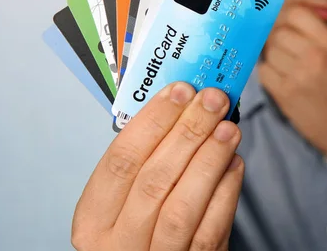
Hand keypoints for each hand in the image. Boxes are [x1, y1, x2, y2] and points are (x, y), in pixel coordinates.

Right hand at [71, 82, 243, 250]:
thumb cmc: (139, 234)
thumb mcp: (123, 204)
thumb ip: (144, 163)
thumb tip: (180, 108)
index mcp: (93, 220)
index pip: (120, 161)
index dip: (152, 121)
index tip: (179, 92)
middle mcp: (118, 244)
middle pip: (154, 179)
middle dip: (188, 132)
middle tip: (212, 100)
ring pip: (182, 206)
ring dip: (209, 158)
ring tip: (228, 128)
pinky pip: (211, 229)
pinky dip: (225, 192)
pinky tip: (233, 163)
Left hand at [258, 4, 326, 157]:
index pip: (297, 13)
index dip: (289, 17)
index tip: (290, 26)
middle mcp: (314, 56)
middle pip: (278, 31)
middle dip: (278, 39)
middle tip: (284, 48)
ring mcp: (298, 75)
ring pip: (269, 51)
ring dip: (272, 57)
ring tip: (284, 65)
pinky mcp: (284, 94)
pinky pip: (263, 71)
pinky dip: (267, 73)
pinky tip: (279, 78)